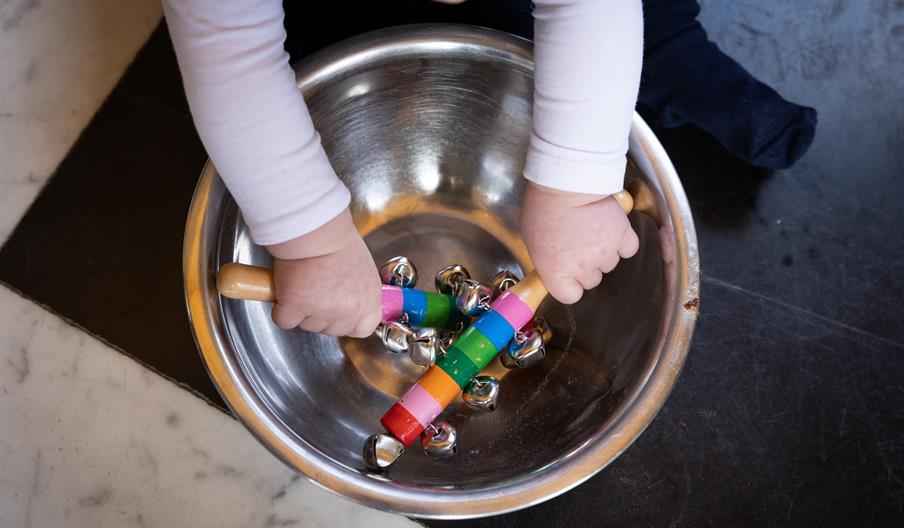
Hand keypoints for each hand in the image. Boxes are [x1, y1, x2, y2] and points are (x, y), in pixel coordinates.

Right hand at [267, 209, 381, 336]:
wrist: (315, 230)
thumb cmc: (336, 242)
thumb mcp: (363, 270)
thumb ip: (359, 292)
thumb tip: (350, 301)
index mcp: (368, 300)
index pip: (363, 328)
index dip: (348, 322)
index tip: (340, 313)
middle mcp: (348, 310)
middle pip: (331, 330)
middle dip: (321, 314)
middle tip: (317, 289)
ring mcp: (322, 311)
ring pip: (307, 326)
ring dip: (302, 310)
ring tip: (304, 284)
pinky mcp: (297, 307)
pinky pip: (285, 320)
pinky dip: (282, 308)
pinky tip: (288, 290)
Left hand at [521, 181, 639, 303]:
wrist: (565, 183)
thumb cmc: (543, 207)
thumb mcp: (532, 240)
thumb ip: (546, 260)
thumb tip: (554, 264)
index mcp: (556, 273)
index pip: (570, 296)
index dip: (569, 284)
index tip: (567, 274)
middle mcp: (583, 268)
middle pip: (592, 280)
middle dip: (586, 265)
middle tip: (578, 245)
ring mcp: (605, 253)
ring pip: (610, 264)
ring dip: (603, 251)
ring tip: (591, 230)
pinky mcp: (622, 236)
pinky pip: (628, 249)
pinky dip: (622, 242)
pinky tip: (610, 230)